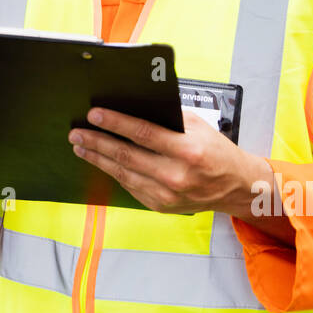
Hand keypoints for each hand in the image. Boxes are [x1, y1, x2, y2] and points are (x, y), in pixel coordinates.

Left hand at [68, 106, 276, 217]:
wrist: (235, 187)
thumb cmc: (217, 152)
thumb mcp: (198, 126)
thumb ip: (168, 118)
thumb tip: (132, 107)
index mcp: (187, 151)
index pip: (143, 133)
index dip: (115, 123)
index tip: (95, 115)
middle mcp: (176, 175)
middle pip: (126, 156)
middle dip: (97, 142)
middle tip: (77, 133)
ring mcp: (167, 194)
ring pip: (123, 173)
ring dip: (98, 158)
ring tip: (81, 147)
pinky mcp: (160, 205)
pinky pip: (131, 186)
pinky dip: (114, 172)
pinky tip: (102, 161)